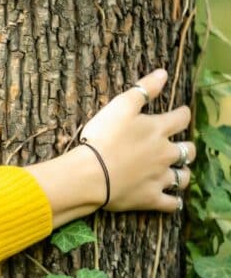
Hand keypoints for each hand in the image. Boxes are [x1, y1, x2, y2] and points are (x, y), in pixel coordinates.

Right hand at [25, 68, 193, 227]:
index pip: (181, 119)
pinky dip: (175, 203)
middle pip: (188, 150)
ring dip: (183, 174)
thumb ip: (143, 90)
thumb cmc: (102, 137)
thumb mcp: (119, 106)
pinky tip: (175, 201)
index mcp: (157, 130)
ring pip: (183, 177)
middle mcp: (165, 154)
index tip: (182, 113)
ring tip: (179, 173)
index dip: (182, 114)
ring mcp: (159, 178)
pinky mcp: (150, 199)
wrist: (90, 174)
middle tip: (182, 146)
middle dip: (187, 147)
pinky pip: (171, 204)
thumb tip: (163, 73)